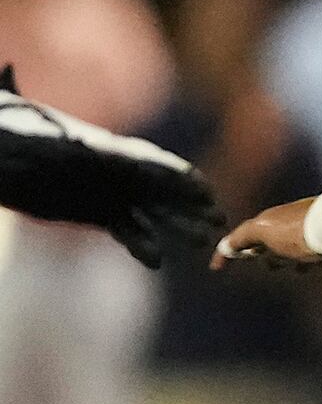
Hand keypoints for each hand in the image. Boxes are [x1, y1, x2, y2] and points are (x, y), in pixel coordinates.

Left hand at [0, 72, 225, 265]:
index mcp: (105, 150)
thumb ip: (67, 150)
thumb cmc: (14, 142)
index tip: (204, 190)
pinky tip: (155, 261)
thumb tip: (85, 148)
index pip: (150, 163)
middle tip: (220, 220)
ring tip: (203, 243)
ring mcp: (109, 194)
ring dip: (178, 226)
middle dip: (191, 204)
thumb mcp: (42, 146)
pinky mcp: (97, 214)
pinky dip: (142, 245)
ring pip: (152, 212)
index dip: (177, 176)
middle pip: (161, 189)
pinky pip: (127, 231)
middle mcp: (114, 172)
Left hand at [214, 198, 321, 300]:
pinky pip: (236, 241)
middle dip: (277, 257)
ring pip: (258, 242)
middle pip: (281, 244)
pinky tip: (215, 266)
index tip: (304, 272)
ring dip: (252, 254)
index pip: (308, 247)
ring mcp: (279, 227)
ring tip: (237, 263)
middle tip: (272, 267)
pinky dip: (225, 252)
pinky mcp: (262, 229)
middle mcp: (299, 227)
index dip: (304, 261)